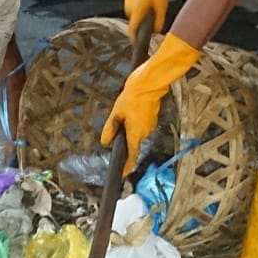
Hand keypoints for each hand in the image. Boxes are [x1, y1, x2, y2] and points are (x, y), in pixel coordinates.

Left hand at [100, 33, 200, 175]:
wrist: (149, 83)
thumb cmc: (132, 96)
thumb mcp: (116, 113)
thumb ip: (110, 129)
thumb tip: (105, 142)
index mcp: (135, 133)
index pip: (131, 155)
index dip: (126, 166)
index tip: (122, 174)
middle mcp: (145, 132)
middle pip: (133, 143)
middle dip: (125, 139)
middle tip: (117, 129)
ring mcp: (150, 125)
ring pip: (137, 132)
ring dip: (130, 128)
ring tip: (124, 115)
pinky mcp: (152, 118)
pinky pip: (141, 125)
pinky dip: (135, 122)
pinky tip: (131, 111)